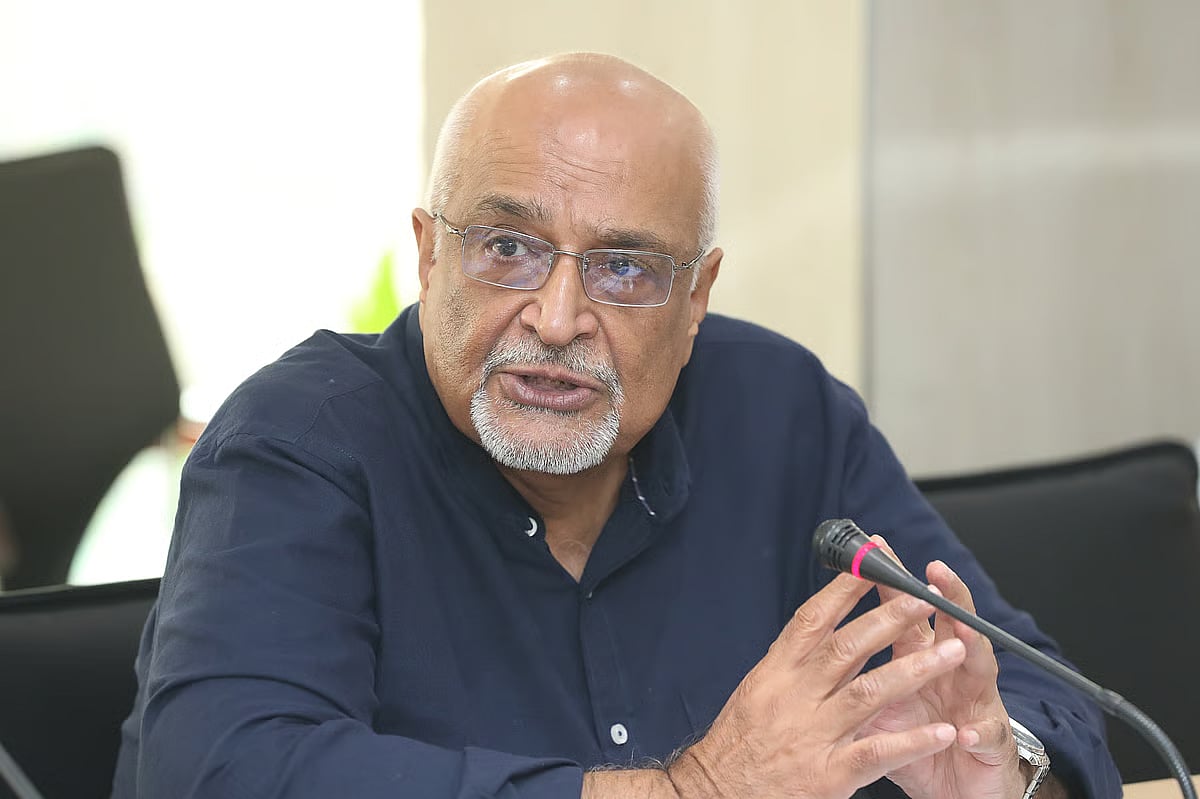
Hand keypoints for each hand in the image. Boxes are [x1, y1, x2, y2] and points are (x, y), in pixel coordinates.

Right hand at [666, 570, 968, 798]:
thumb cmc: (737, 744)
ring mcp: (814, 734)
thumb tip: (822, 634)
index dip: (843, 591)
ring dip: (914, 670)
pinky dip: (911, 741)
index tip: (870, 566)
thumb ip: (791, 666)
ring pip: (870, 692)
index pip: (812, 620)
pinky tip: (940, 731)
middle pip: (848, 647)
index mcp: (776, 673)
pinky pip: (877, 752)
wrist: (714, 793)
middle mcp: (796, 697)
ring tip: (951, 653)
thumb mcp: (756, 691)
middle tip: (923, 598)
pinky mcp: (829, 774)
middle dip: (889, 619)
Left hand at [860, 540, 1025, 798]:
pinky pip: (986, 734)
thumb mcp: (881, 710)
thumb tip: (816, 655)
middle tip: (934, 572)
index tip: (881, 551)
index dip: (896, 583)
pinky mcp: (991, 743)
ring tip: (961, 631)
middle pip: (953, 624)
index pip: (909, 613)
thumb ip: (857, 680)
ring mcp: (976, 703)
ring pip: (980, 666)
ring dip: (970, 646)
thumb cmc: (918, 744)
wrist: (956, 790)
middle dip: (945, 596)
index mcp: (921, 660)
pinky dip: (978, 731)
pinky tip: (966, 730)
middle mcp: (953, 673)